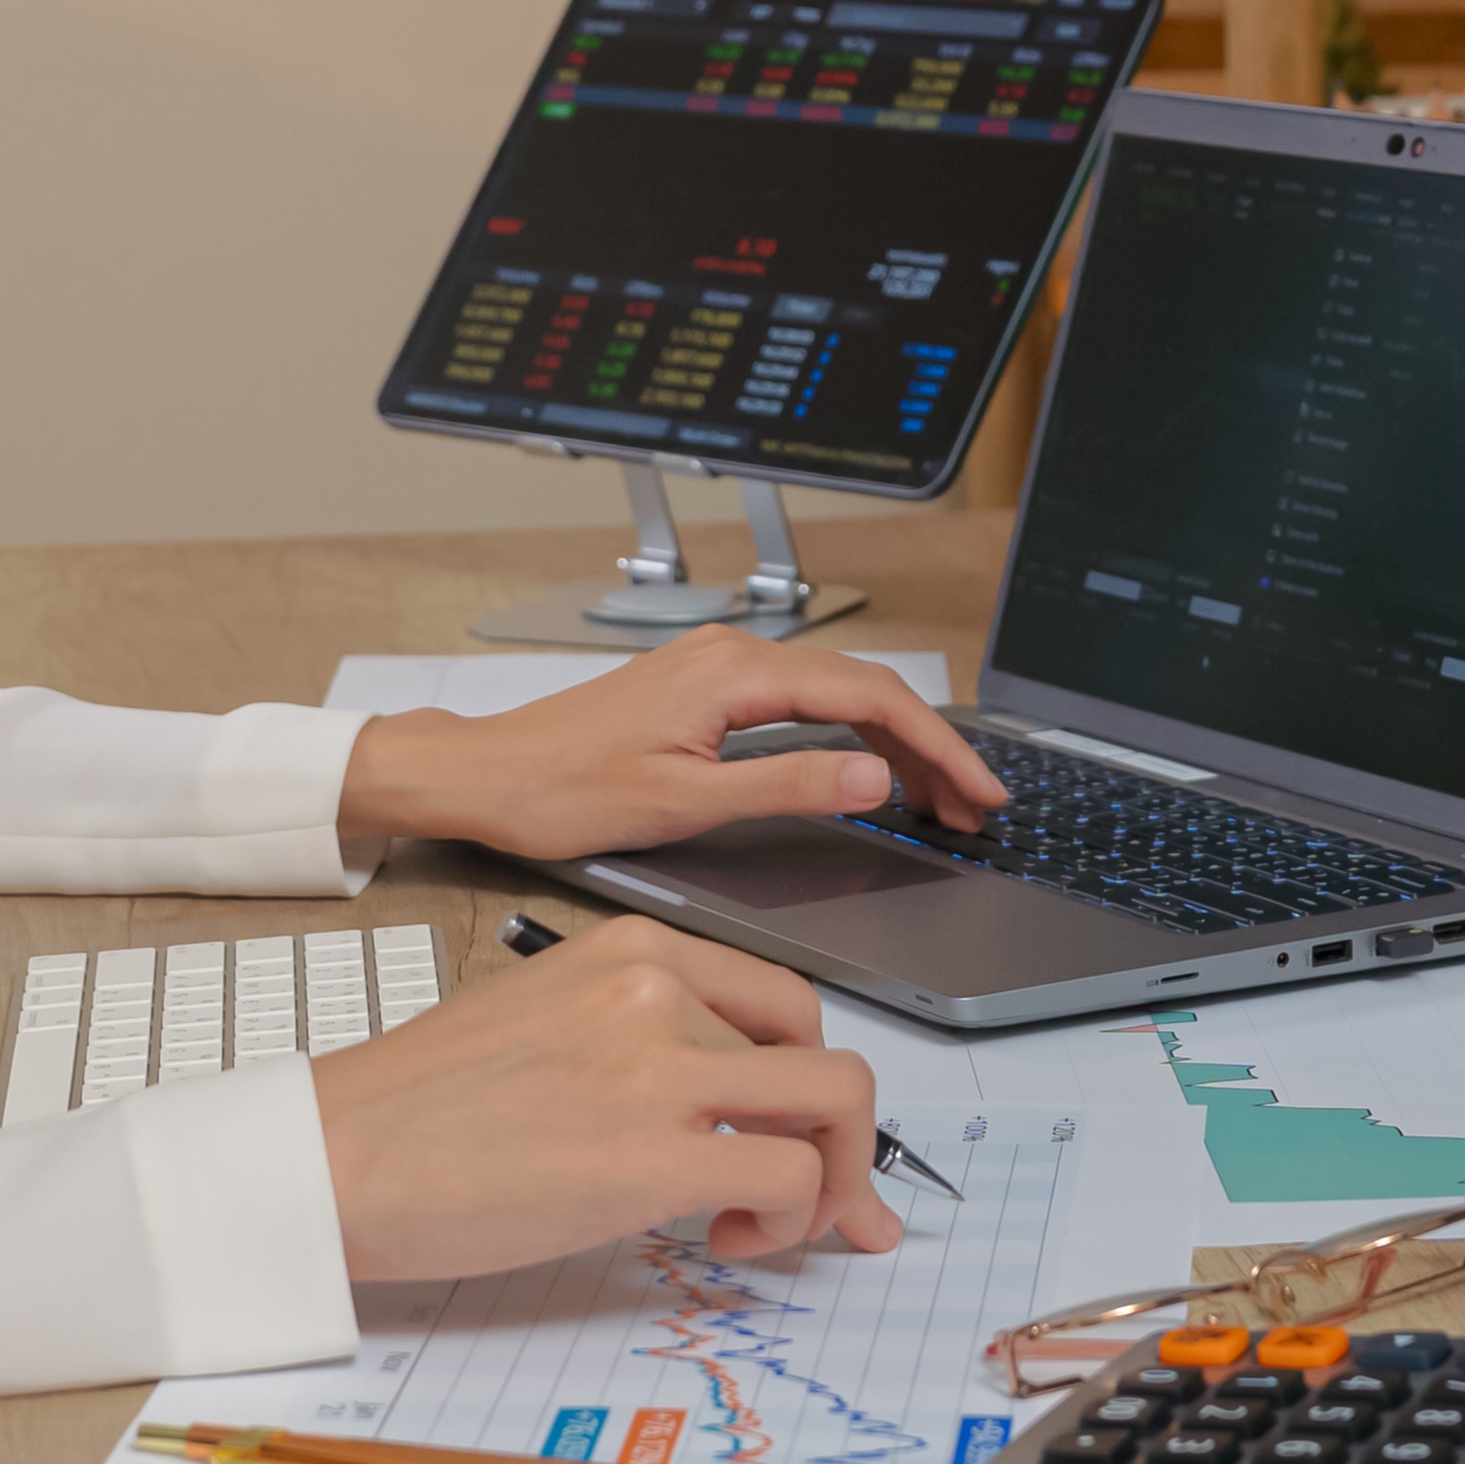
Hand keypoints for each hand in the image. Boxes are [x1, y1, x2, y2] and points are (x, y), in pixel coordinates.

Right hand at [309, 913, 896, 1279]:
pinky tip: (727, 1241)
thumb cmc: (420, 1106)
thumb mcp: (546, 1019)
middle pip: (826, 1057)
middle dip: (844, 1142)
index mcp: (633, 950)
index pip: (783, 1001)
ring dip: (830, 1184)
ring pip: (837, 1107)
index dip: (806, 1080)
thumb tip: (717, 1106)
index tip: (799, 1136)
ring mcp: (661, 1067)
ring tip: (759, 1226)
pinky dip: (790, 1221)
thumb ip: (639, 1040)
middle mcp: (659, 990)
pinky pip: (791, 1176)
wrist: (336, 1153)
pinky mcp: (655, 1154)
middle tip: (814, 1201)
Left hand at [335, 627, 1008, 858]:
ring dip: (893, 744)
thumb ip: (785, 787)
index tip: (978, 793)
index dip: (936, 748)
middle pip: (863, 691)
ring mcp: (717, 668)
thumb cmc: (561, 789)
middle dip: (929, 749)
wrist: (486, 774)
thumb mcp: (683, 804)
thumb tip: (869, 777)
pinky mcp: (703, 689)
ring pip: (835, 695)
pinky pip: (800, 701)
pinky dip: (848, 735)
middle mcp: (731, 654)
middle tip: (975, 809)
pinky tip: (867, 771)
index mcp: (733, 673)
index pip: (868, 699)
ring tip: (937, 801)